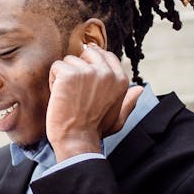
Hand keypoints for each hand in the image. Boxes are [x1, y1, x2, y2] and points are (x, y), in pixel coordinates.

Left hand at [46, 44, 142, 160]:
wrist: (77, 140)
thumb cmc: (95, 131)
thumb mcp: (118, 117)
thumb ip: (129, 102)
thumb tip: (139, 90)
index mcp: (120, 80)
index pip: (106, 56)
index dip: (92, 63)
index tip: (84, 77)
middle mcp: (107, 73)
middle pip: (88, 53)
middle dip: (78, 67)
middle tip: (75, 90)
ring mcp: (88, 72)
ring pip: (69, 60)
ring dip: (64, 76)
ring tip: (67, 96)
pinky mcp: (70, 74)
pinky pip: (56, 66)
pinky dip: (53, 81)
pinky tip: (59, 95)